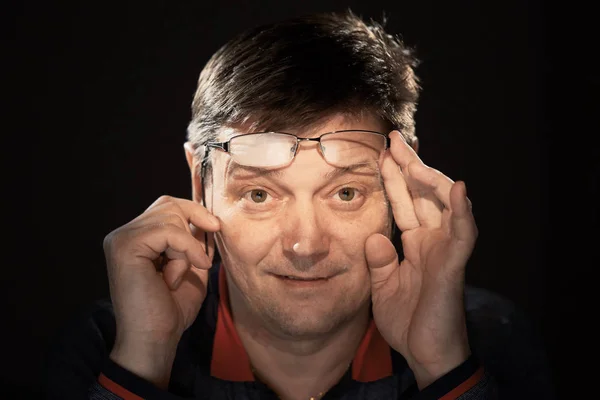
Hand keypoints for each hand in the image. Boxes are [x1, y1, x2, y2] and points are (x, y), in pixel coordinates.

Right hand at [103, 196, 219, 387]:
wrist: (155, 339)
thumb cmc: (171, 309)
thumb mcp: (190, 267)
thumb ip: (195, 242)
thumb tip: (208, 218)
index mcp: (136, 238)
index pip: (167, 205)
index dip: (194, 212)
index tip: (215, 227)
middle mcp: (123, 234)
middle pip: (169, 205)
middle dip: (191, 231)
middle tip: (196, 262)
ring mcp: (121, 239)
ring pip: (170, 218)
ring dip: (185, 248)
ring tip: (176, 276)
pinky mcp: (125, 247)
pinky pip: (168, 232)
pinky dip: (184, 252)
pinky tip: (176, 277)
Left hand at [366, 131, 477, 388]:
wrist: (425, 353)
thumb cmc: (408, 319)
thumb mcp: (383, 285)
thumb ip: (379, 259)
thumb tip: (375, 236)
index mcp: (416, 243)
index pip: (405, 202)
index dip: (394, 178)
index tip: (380, 153)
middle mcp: (432, 240)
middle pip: (423, 194)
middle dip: (408, 166)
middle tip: (393, 140)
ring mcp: (445, 250)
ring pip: (444, 204)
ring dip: (430, 178)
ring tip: (411, 156)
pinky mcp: (454, 265)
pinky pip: (463, 234)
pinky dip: (462, 212)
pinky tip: (457, 189)